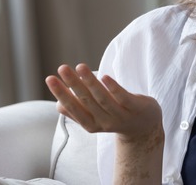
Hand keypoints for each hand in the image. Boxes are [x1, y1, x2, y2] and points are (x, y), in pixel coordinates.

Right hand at [45, 63, 161, 141]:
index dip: (61, 94)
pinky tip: (104, 76)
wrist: (145, 128)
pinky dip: (113, 88)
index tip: (50, 78)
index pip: (72, 108)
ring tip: (79, 66)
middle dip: (73, 84)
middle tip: (62, 68)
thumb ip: (79, 112)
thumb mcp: (96, 118)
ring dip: (90, 82)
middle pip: (86, 101)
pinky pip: (123, 98)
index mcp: (91, 124)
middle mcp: (105, 121)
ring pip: (103, 98)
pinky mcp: (136, 107)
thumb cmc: (115, 117)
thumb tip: (58, 104)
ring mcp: (121, 115)